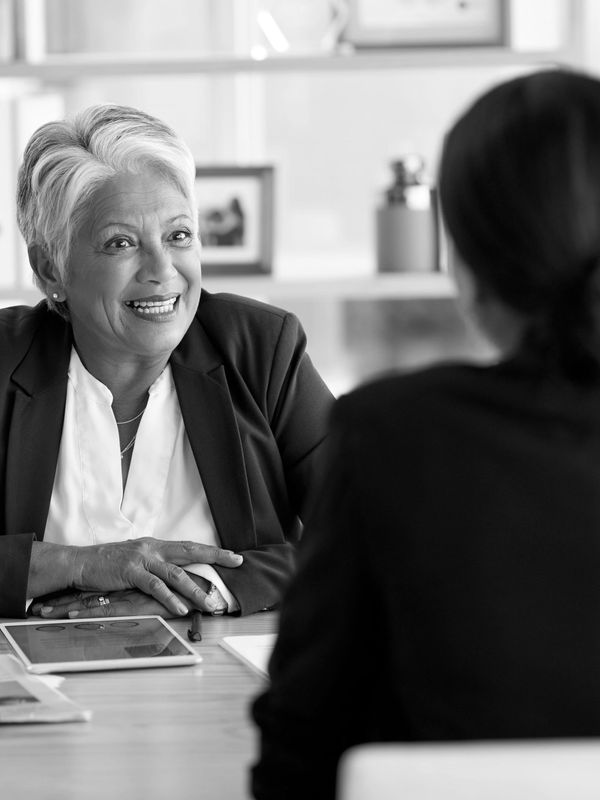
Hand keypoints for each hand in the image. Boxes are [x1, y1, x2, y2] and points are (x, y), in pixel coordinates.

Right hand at [29, 538, 241, 617]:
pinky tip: (180, 609)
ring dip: (195, 590)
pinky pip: (155, 586)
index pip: (189, 546)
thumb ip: (155, 565)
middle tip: (236, 561)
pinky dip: (170, 599)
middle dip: (215, 556)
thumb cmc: (108, 564)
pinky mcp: (131, 572)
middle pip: (190, 551)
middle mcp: (153, 548)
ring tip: (210, 603)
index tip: (232, 555)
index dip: (211, 550)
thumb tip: (173, 574)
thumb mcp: (136, 559)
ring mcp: (142, 559)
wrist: (81, 563)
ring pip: (176, 574)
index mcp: (156, 545)